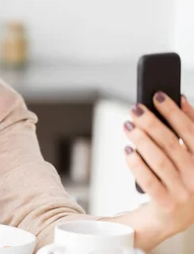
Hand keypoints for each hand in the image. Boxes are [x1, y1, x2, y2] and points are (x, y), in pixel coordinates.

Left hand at [122, 93, 193, 243]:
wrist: (168, 220)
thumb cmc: (175, 181)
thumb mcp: (187, 157)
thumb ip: (186, 131)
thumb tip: (181, 99)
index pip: (192, 132)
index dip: (176, 112)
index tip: (159, 95)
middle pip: (172, 145)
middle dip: (152, 123)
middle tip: (136, 108)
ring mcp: (184, 194)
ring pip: (159, 160)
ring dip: (141, 139)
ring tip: (128, 125)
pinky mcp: (166, 205)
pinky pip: (148, 181)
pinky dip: (137, 163)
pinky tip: (128, 149)